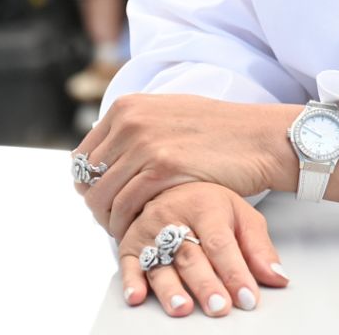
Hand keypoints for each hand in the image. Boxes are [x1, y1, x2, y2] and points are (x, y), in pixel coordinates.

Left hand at [74, 93, 298, 239]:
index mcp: (127, 106)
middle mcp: (130, 121)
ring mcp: (145, 144)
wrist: (255, 137)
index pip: (82, 155)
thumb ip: (136, 127)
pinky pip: (126, 207)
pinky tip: (139, 232)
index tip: (101, 199)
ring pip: (102, 196)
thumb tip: (108, 150)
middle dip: (97, 205)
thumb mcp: (168, 113)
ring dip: (109, 220)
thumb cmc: (218, 130)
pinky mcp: (162, 168)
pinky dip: (126, 225)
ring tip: (124, 231)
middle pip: (87, 178)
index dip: (88, 183)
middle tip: (112, 221)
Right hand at [112, 184, 289, 317]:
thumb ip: (258, 248)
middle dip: (205, 284)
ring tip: (182, 307)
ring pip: (160, 262)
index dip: (235, 271)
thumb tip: (278, 277)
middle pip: (191, 255)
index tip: (247, 297)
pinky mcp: (131, 244)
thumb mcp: (241, 216)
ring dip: (170, 288)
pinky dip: (131, 282)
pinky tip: (137, 296)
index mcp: (206, 206)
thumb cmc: (208, 204)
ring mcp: (150, 230)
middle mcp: (175, 216)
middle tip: (219, 306)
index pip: (221, 243)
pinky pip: (130, 263)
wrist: (170, 183)